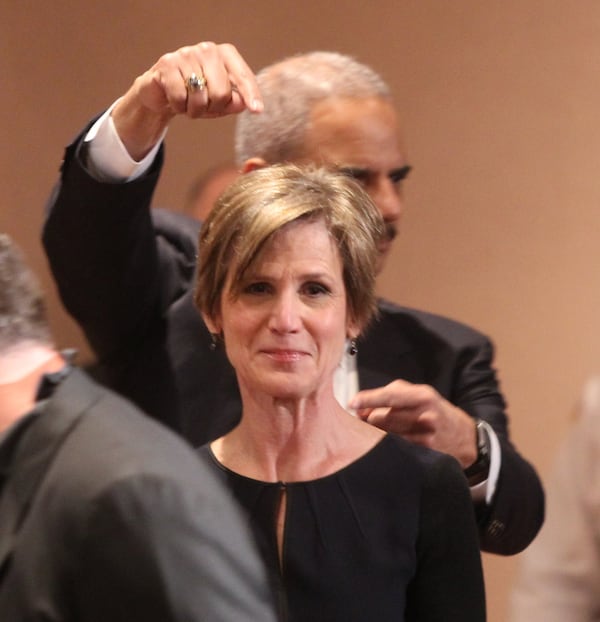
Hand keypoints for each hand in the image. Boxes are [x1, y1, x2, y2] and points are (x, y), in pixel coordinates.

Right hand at [112, 42, 262, 159]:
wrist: (162, 93)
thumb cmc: (197, 96)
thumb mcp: (219, 103)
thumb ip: (234, 102)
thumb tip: (244, 103)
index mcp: (225, 55)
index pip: (242, 76)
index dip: (250, 94)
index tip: (257, 111)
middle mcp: (208, 50)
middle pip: (221, 92)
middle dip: (214, 108)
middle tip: (205, 108)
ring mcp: (186, 54)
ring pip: (200, 97)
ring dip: (194, 110)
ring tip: (189, 103)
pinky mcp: (168, 63)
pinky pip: (180, 97)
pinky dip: (179, 107)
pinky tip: (176, 100)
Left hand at [349, 379, 476, 467]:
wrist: (466, 439)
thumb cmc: (437, 412)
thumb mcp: (421, 395)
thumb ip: (393, 394)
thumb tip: (363, 404)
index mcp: (423, 396)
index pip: (390, 396)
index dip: (368, 399)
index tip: (352, 403)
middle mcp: (425, 416)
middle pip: (383, 418)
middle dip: (368, 419)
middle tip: (361, 420)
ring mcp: (425, 437)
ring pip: (386, 434)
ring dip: (374, 433)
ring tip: (373, 431)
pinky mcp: (424, 454)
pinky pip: (395, 448)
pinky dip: (386, 445)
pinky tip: (386, 444)